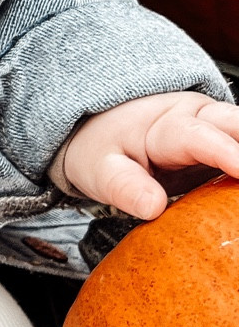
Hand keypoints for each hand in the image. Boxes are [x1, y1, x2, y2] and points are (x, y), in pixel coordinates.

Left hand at [58, 91, 238, 220]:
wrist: (105, 130)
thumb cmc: (105, 148)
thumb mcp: (102, 170)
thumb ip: (124, 187)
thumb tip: (152, 206)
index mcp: (167, 126)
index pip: (200, 137)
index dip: (226, 153)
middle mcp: (200, 119)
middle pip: (236, 124)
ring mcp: (218, 130)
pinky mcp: (227, 146)